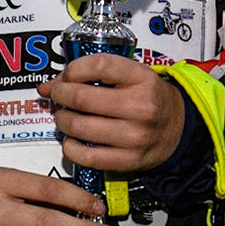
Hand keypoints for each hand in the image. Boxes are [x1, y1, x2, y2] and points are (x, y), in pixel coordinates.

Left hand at [39, 54, 184, 172]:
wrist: (176, 129)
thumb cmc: (147, 98)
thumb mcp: (129, 76)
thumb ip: (91, 75)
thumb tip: (48, 86)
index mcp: (142, 79)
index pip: (98, 65)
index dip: (74, 69)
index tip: (69, 75)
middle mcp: (140, 107)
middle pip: (81, 98)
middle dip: (61, 95)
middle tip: (59, 96)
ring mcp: (135, 136)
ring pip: (79, 128)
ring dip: (63, 121)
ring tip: (65, 117)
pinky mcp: (128, 160)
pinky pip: (86, 157)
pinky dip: (71, 148)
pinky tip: (74, 140)